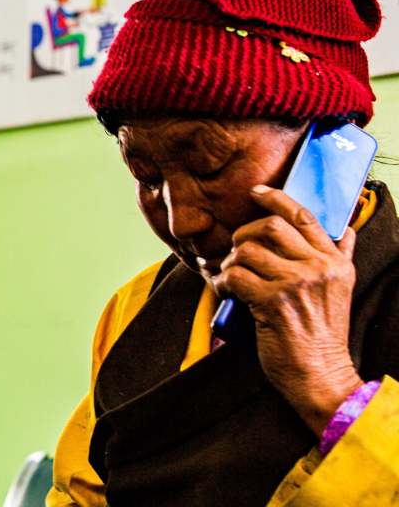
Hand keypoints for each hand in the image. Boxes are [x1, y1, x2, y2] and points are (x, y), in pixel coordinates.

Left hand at [212, 184, 363, 436]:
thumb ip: (340, 257)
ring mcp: (296, 284)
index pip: (304, 216)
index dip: (276, 198)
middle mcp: (319, 268)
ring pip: (247, 250)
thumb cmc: (323, 334)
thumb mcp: (341, 290)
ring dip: (231, 262)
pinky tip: (226, 291)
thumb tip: (345, 229)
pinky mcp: (273, 302)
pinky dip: (222, 281)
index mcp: (335, 262)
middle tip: (237, 251)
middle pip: (270, 227)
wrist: (322, 375)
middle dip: (245, 234)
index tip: (257, 192)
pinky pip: (235, 276)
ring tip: (232, 276)